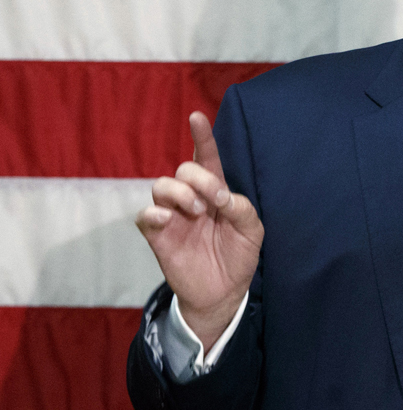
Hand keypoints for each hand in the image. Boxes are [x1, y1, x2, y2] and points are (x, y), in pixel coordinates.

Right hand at [136, 111, 262, 349]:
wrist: (223, 293)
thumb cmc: (238, 256)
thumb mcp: (252, 231)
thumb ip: (242, 209)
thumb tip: (223, 196)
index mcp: (215, 192)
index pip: (206, 158)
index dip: (202, 137)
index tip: (197, 116)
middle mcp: (191, 198)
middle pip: (184, 169)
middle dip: (199, 178)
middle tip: (214, 202)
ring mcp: (172, 216)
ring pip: (161, 185)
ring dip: (180, 193)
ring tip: (197, 212)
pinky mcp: (157, 236)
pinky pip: (144, 215)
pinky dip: (153, 212)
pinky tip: (166, 218)